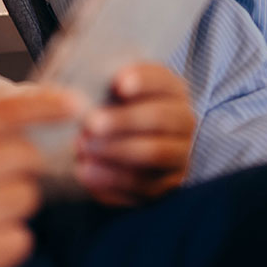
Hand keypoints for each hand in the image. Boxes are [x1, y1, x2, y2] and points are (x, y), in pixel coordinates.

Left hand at [75, 62, 194, 206]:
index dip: (143, 81)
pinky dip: (112, 179)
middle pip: (158, 117)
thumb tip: (90, 80)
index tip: (118, 84)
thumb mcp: (114, 91)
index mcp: (173, 90)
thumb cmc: (114, 110)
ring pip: (153, 152)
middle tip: (91, 123)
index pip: (163, 80)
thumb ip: (107, 82)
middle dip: (123, 120)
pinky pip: (143, 185)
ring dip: (115, 150)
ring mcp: (181, 155)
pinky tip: (85, 171)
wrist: (122, 148)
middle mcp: (184, 120)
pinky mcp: (168, 186)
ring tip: (82, 148)